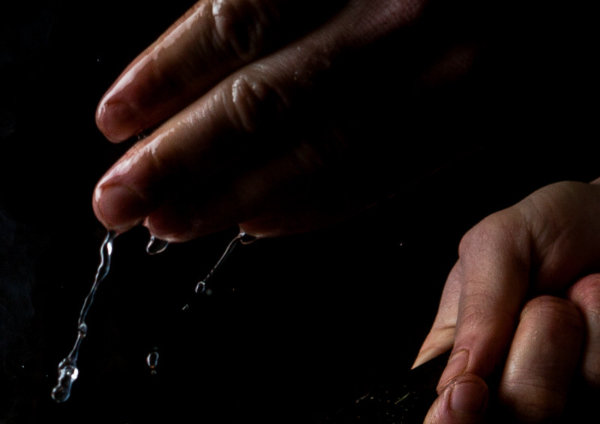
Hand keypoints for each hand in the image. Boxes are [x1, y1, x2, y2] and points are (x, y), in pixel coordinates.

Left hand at [92, 0, 501, 239]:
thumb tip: (208, 50)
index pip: (241, 22)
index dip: (165, 77)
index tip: (112, 119)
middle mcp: (407, 9)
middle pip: (265, 101)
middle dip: (175, 161)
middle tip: (113, 201)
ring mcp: (454, 65)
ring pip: (317, 151)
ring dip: (227, 199)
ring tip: (165, 225)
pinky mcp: (487, 109)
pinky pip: (384, 176)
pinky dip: (311, 209)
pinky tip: (255, 226)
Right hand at [413, 170, 599, 423]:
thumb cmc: (563, 232)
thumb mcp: (499, 240)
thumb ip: (476, 300)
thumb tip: (457, 374)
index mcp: (465, 383)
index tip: (468, 389)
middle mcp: (523, 412)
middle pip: (529, 414)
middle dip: (547, 330)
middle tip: (552, 299)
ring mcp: (592, 412)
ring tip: (597, 286)